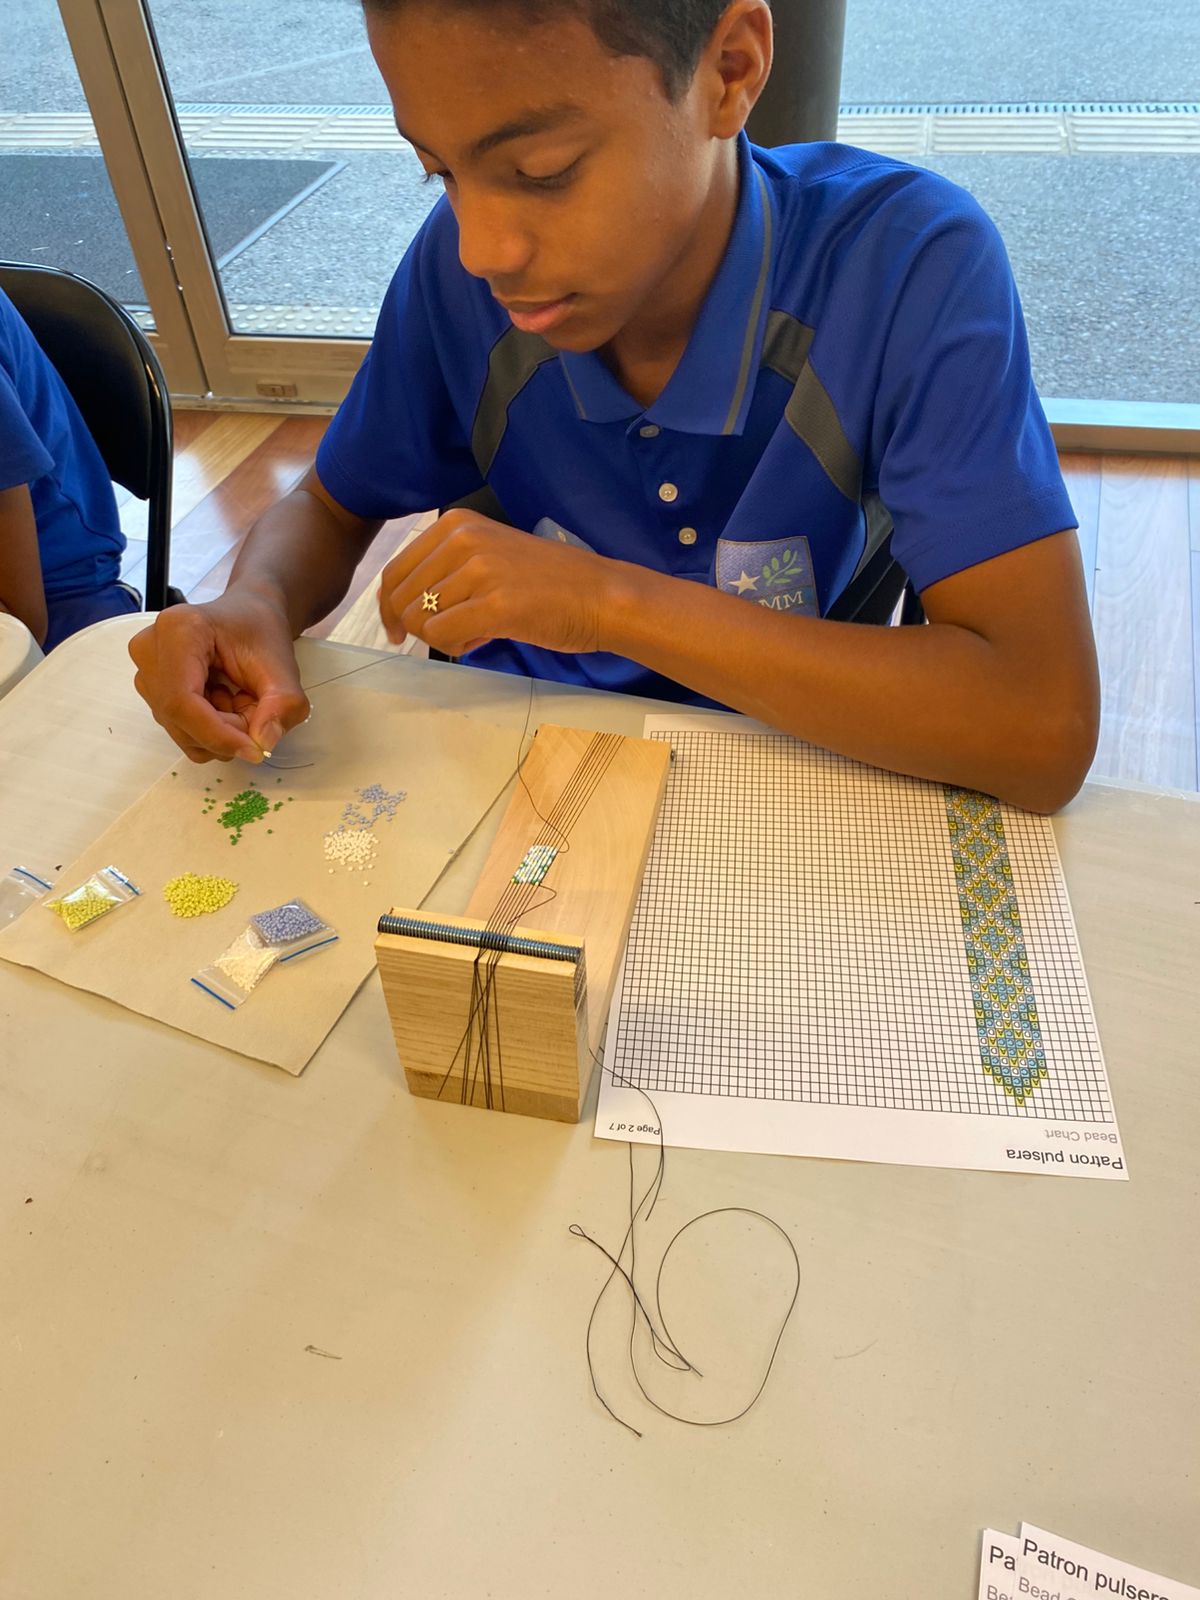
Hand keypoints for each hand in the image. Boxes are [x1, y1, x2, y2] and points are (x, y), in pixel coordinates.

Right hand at [129, 589, 309, 762]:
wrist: (248, 616)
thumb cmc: (260, 632)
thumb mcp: (283, 668)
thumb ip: (282, 705)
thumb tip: (263, 743)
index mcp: (178, 630)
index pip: (182, 700)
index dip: (216, 734)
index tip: (254, 749)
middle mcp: (150, 649)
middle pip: (179, 718)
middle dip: (224, 732)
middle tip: (258, 715)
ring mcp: (147, 670)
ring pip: (181, 730)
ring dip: (220, 731)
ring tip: (241, 701)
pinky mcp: (151, 688)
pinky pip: (181, 729)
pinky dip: (211, 730)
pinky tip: (226, 704)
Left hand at [378, 510, 611, 655]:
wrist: (602, 597)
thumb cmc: (551, 583)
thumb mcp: (491, 556)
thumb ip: (449, 571)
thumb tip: (406, 608)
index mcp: (456, 524)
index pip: (396, 572)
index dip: (389, 608)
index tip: (397, 630)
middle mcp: (462, 541)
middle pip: (402, 599)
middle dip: (416, 627)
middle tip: (450, 636)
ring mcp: (478, 571)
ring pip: (420, 621)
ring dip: (441, 638)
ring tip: (476, 633)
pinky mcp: (494, 605)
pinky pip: (442, 638)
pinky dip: (455, 648)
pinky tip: (482, 640)